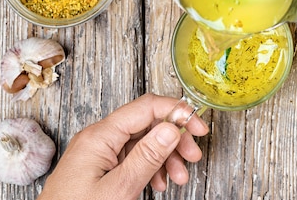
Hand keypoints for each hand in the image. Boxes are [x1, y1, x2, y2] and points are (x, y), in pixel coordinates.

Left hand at [37, 93, 209, 199]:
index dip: (177, 112)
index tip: (198, 127)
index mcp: (100, 136)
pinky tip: (158, 183)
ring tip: (179, 177)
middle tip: (193, 156)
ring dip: (166, 156)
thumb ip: (147, 156)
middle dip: (174, 139)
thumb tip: (171, 127)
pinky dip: (150, 167)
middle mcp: (98, 138)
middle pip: (147, 124)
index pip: (147, 107)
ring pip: (142, 142)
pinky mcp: (99, 167)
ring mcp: (98, 152)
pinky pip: (131, 157)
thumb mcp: (119, 188)